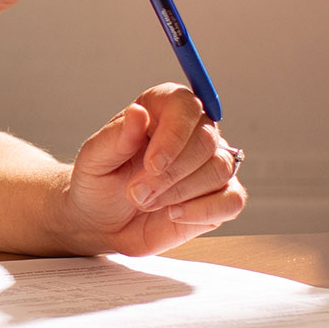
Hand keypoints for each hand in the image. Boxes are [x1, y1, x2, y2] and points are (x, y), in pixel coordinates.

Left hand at [54, 83, 247, 256]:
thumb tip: (137, 113)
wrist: (101, 222)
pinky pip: (233, 199)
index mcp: (163, 109)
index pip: (186, 106)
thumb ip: (117, 137)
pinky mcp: (218, 196)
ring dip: (181, 192)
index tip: (152, 164)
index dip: (175, 134)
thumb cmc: (98, 183)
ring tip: (148, 202)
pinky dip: (205, 211)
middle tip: (138, 193)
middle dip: (171, 173)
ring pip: (220, 169)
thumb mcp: (95, 159)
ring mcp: (208, 163)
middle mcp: (192, 131)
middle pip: (207, 140)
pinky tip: (175, 214)